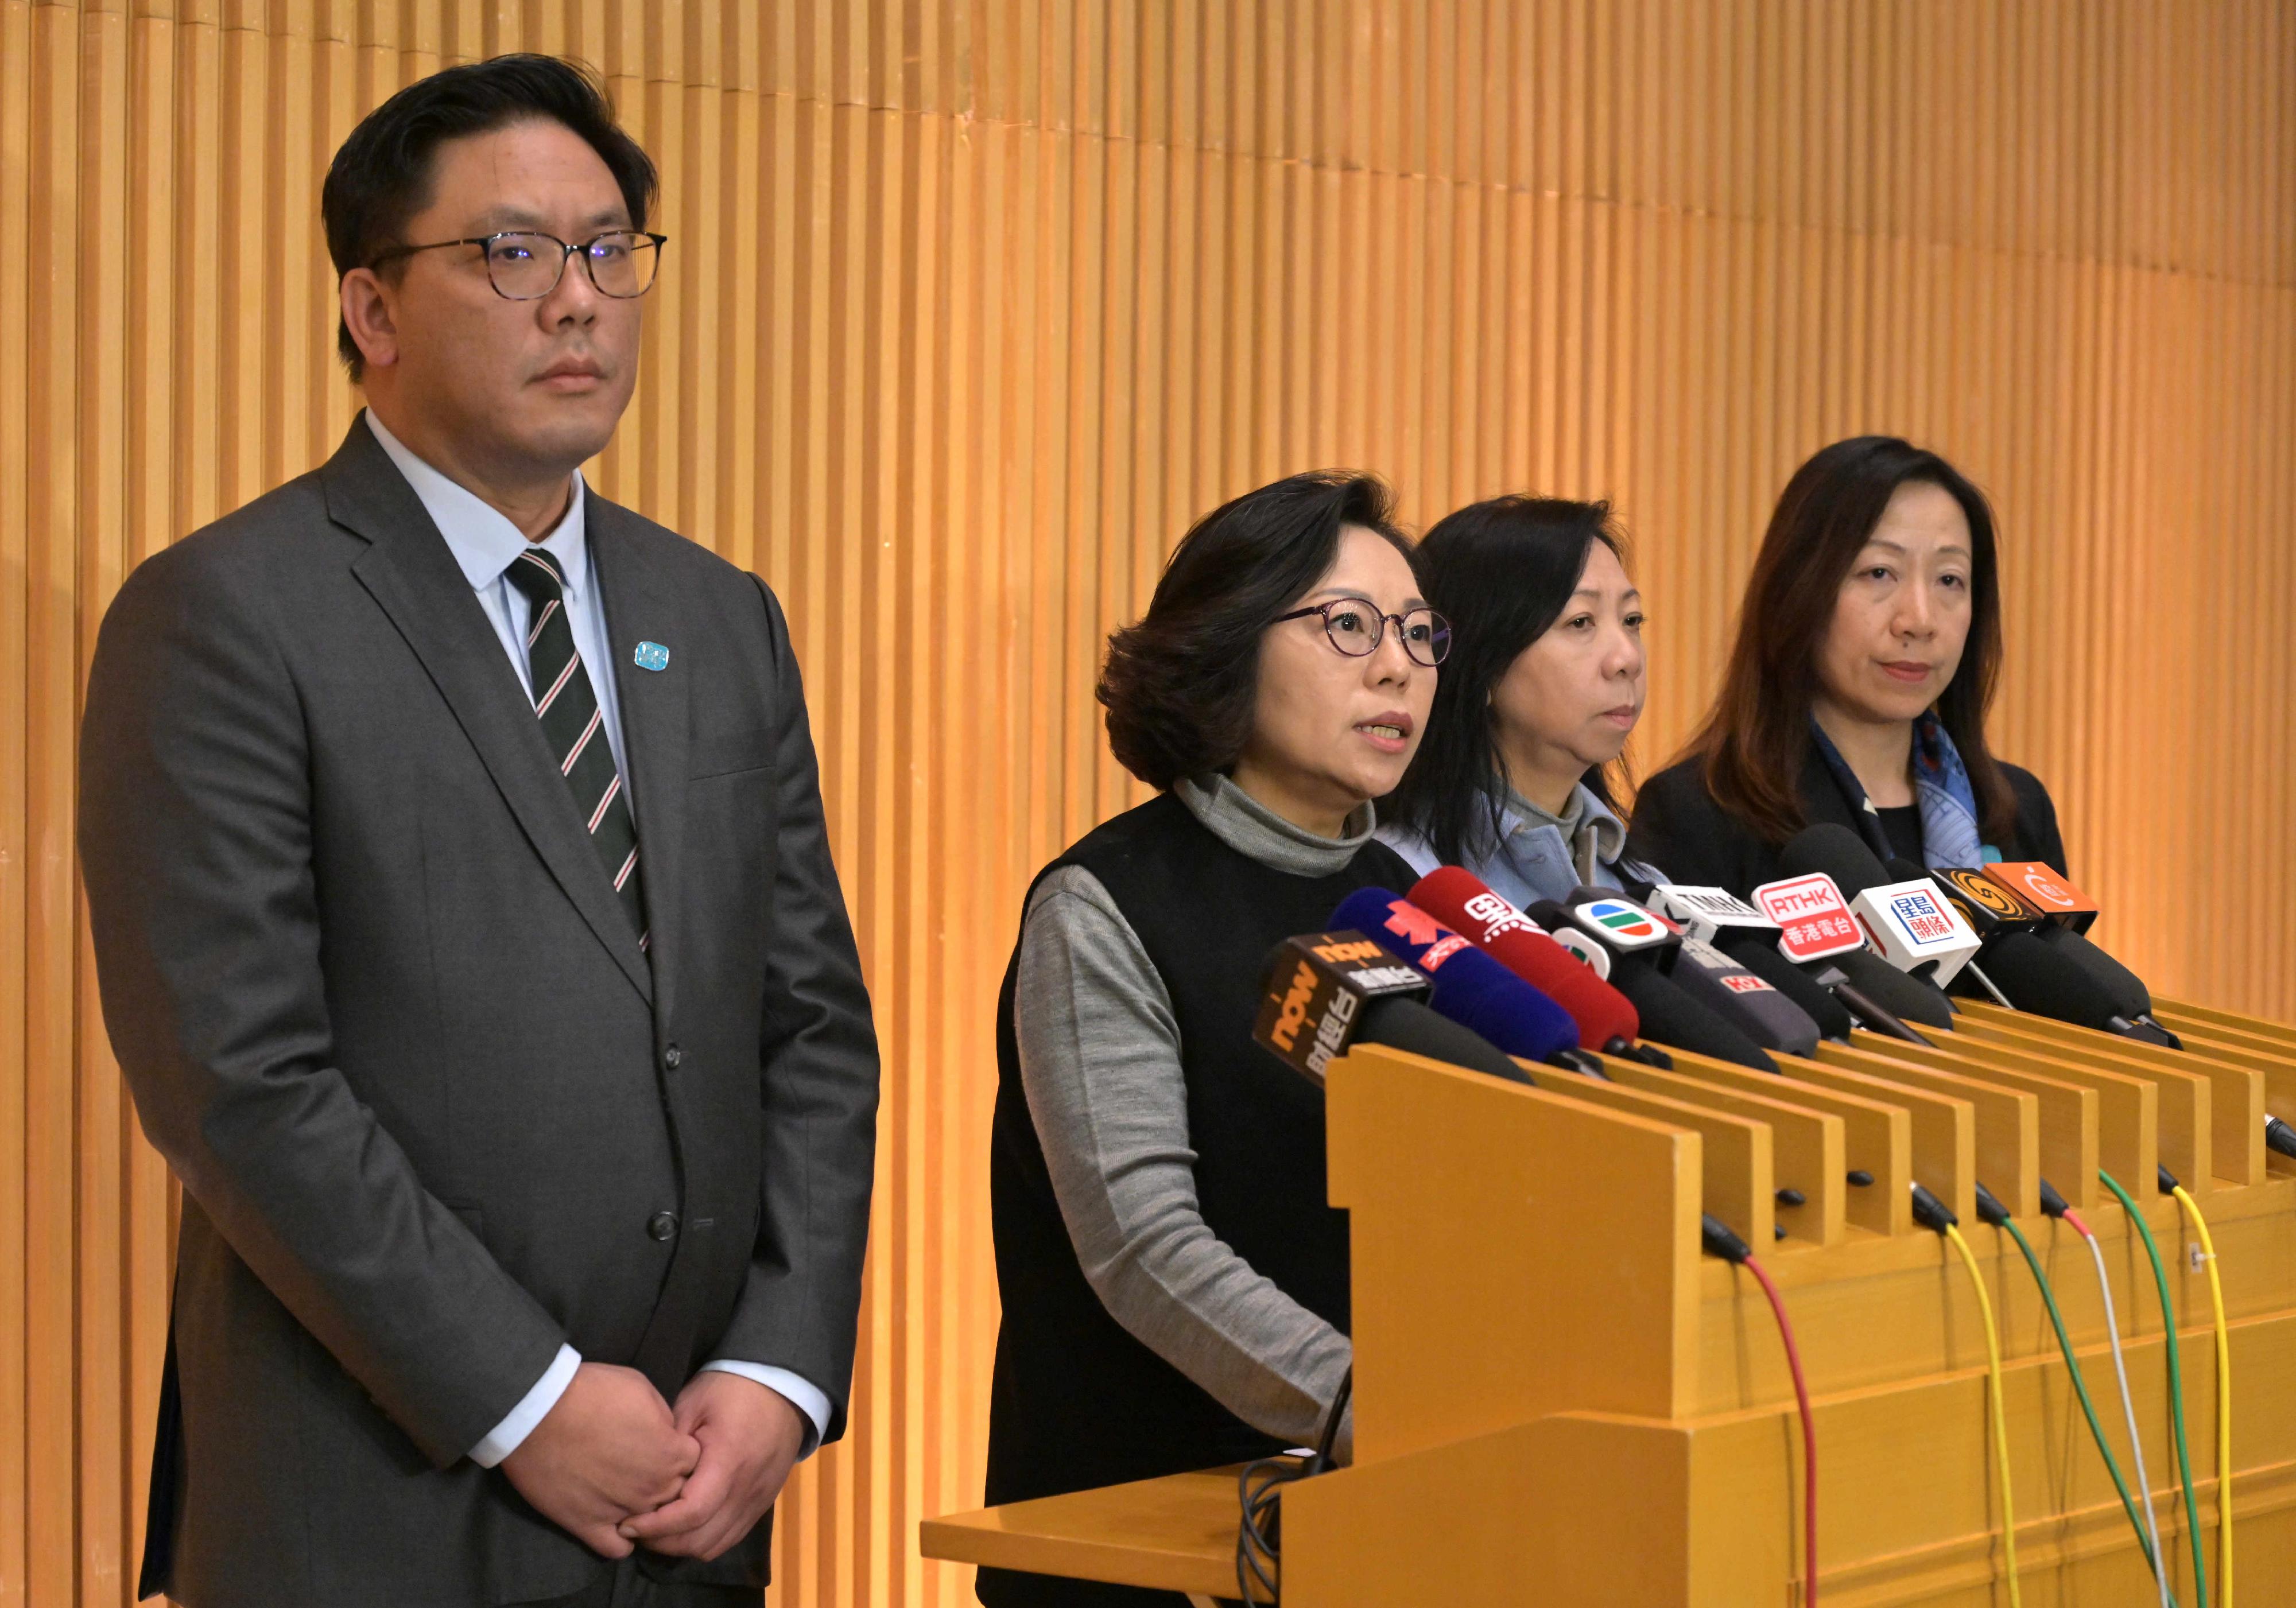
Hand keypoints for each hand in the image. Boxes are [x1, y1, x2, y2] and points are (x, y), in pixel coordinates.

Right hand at [501, 1362, 700, 1557]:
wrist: (539, 1412)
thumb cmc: (592, 1392)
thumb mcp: (642, 1388)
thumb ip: (663, 1418)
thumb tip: (665, 1435)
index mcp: (671, 1454)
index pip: (694, 1463)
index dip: (679, 1452)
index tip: (662, 1444)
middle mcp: (653, 1488)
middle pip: (676, 1494)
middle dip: (665, 1481)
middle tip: (640, 1466)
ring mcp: (622, 1511)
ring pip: (650, 1523)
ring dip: (643, 1511)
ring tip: (623, 1491)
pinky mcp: (588, 1526)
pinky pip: (617, 1549)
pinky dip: (619, 1539)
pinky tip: (612, 1522)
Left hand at [618, 1371, 806, 1560]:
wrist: (782, 1386)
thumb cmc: (731, 1389)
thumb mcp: (692, 1404)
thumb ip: (669, 1445)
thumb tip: (645, 1481)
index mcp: (729, 1460)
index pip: (692, 1512)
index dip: (655, 1526)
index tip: (626, 1523)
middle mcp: (746, 1488)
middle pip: (701, 1539)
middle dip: (662, 1542)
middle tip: (634, 1529)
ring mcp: (758, 1500)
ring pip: (715, 1545)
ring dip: (682, 1545)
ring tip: (657, 1529)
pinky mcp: (762, 1503)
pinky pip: (730, 1537)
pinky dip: (704, 1540)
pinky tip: (685, 1525)